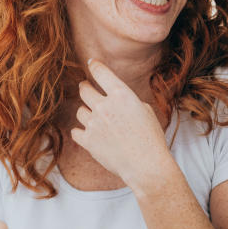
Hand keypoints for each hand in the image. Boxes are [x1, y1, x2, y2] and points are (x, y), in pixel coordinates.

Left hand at [71, 59, 175, 190]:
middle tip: (86, 88)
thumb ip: (127, 101)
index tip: (91, 63)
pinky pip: (76, 131)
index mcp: (121, 94)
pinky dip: (81, 131)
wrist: (146, 165)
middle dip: (85, 88)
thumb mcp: (145, 111)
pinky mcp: (88, 140)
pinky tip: (89, 133)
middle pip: (84, 90)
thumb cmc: (151, 138)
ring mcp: (94, 124)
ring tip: (95, 118)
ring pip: (80, 111)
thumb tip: (115, 100)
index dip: (95, 65)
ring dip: (86, 112)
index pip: (101, 72)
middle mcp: (104, 106)